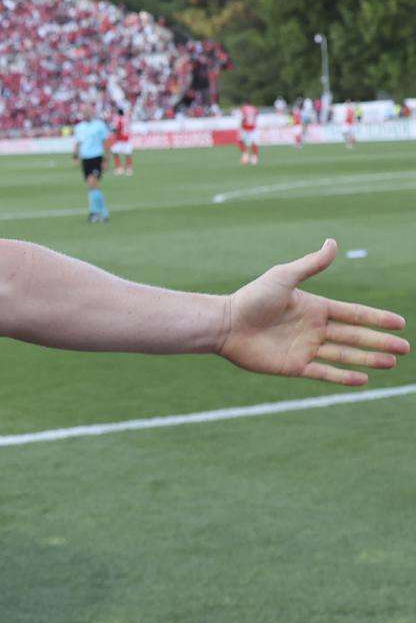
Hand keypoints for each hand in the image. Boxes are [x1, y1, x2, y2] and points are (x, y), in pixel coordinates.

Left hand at [218, 240, 407, 384]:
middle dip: (380, 342)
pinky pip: (324, 372)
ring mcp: (305, 348)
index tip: (400, 323)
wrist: (225, 324)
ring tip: (391, 363)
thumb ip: (311, 264)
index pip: (353, 314)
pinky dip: (344, 377)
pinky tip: (364, 380)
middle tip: (405, 349)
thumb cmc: (252, 298)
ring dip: (368, 359)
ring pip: (344, 355)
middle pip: (354, 336)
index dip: (377, 318)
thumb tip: (333, 242)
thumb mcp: (284, 277)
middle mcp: (313, 328)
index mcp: (314, 307)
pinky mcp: (294, 366)